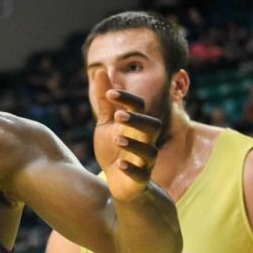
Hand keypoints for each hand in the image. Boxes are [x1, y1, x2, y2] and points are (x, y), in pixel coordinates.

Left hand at [92, 69, 161, 201]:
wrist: (118, 182)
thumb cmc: (113, 149)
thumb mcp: (105, 124)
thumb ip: (104, 101)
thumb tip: (100, 70)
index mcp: (135, 125)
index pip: (138, 106)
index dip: (126, 98)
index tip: (109, 92)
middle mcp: (144, 141)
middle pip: (152, 126)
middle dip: (137, 119)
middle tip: (118, 115)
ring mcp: (144, 161)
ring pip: (149, 151)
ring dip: (134, 144)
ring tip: (117, 139)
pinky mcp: (140, 179)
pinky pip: (141, 174)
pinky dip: (132, 169)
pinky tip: (120, 164)